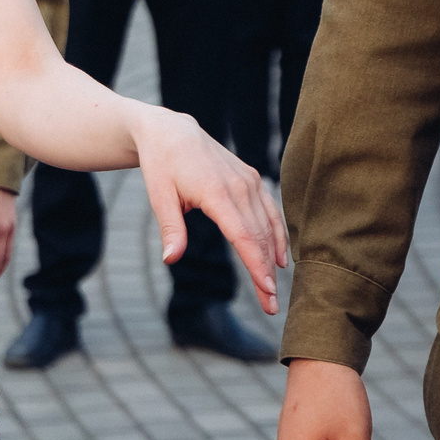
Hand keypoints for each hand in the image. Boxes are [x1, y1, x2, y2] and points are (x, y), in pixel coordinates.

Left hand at [131, 107, 289, 313]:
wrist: (172, 132)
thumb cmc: (162, 165)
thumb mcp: (160, 197)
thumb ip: (171, 229)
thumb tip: (170, 259)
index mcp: (216, 192)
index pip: (243, 235)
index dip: (256, 265)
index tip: (266, 291)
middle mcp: (239, 186)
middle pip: (259, 236)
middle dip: (266, 273)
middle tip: (271, 307)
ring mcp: (248, 180)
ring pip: (268, 224)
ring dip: (274, 257)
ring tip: (275, 289)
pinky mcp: (251, 178)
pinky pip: (269, 209)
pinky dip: (278, 233)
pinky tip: (279, 256)